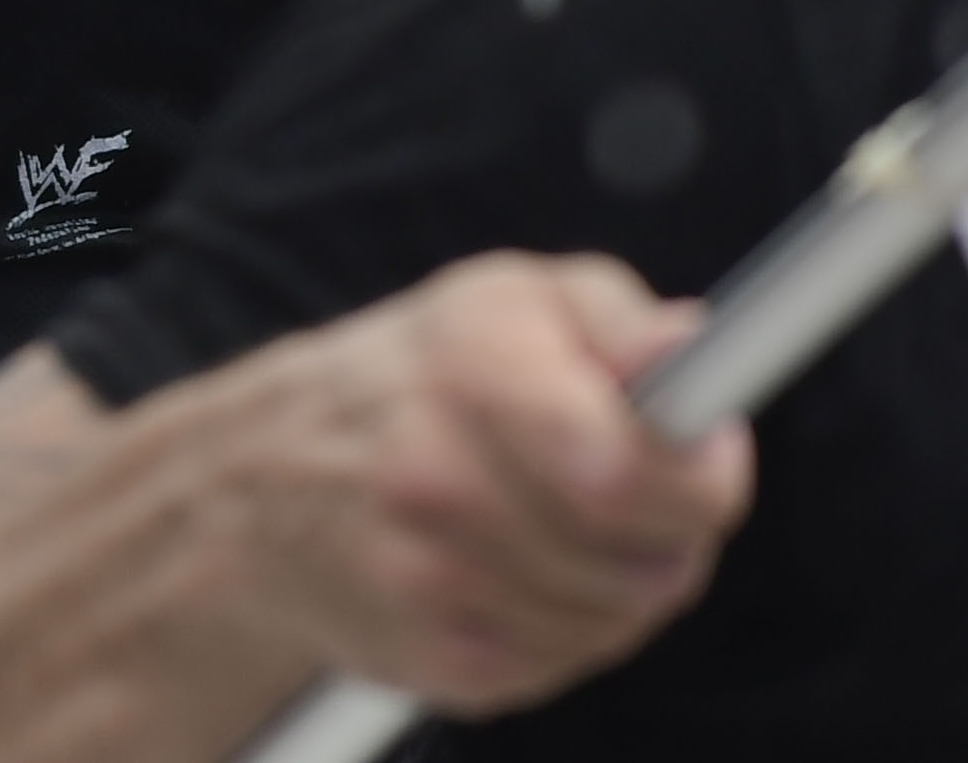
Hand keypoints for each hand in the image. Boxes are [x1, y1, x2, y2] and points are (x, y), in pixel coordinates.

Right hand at [225, 252, 749, 714]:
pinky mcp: (424, 655)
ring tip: (574, 531)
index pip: (631, 466)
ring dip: (622, 588)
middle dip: (675, 537)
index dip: (702, 474)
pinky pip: (559, 666)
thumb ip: (619, 320)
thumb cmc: (423, 376)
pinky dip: (564, 632)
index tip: (707, 450)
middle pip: (646, 563)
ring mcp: (423, 572)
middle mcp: (435, 471)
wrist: (260, 475)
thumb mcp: (513, 301)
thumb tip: (695, 350)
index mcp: (473, 365)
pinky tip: (523, 576)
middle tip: (651, 499)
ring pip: (615, 622)